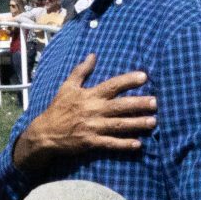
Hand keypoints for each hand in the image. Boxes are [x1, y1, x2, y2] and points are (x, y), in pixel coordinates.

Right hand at [17, 59, 155, 165]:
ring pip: (119, 125)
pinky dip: (124, 144)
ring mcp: (93, 127)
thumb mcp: (67, 86)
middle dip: (139, 104)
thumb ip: (81, 71)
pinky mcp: (91, 142)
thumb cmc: (58, 108)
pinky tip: (138, 144)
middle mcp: (94, 110)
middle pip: (120, 106)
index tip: (144, 76)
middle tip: (155, 102)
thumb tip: (93, 55)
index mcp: (90, 95)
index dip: (128, 81)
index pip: (112, 85)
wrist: (45, 132)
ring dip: (137, 124)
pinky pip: (110, 143)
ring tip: (153, 122)